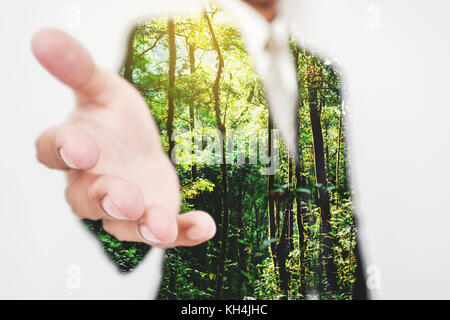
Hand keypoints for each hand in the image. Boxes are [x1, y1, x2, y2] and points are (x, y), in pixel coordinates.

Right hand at [32, 28, 215, 247]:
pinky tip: (205, 227)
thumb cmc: (113, 118)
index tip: (79, 145)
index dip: (62, 149)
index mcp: (73, 147)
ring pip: (125, 224)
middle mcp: (90, 183)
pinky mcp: (153, 216)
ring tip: (163, 226)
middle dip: (106, 198)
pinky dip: (183, 232)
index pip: (54, 151)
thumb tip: (44, 36)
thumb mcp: (101, 86)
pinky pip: (166, 231)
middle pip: (87, 199)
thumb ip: (76, 67)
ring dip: (144, 226)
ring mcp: (123, 206)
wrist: (136, 145)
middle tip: (127, 198)